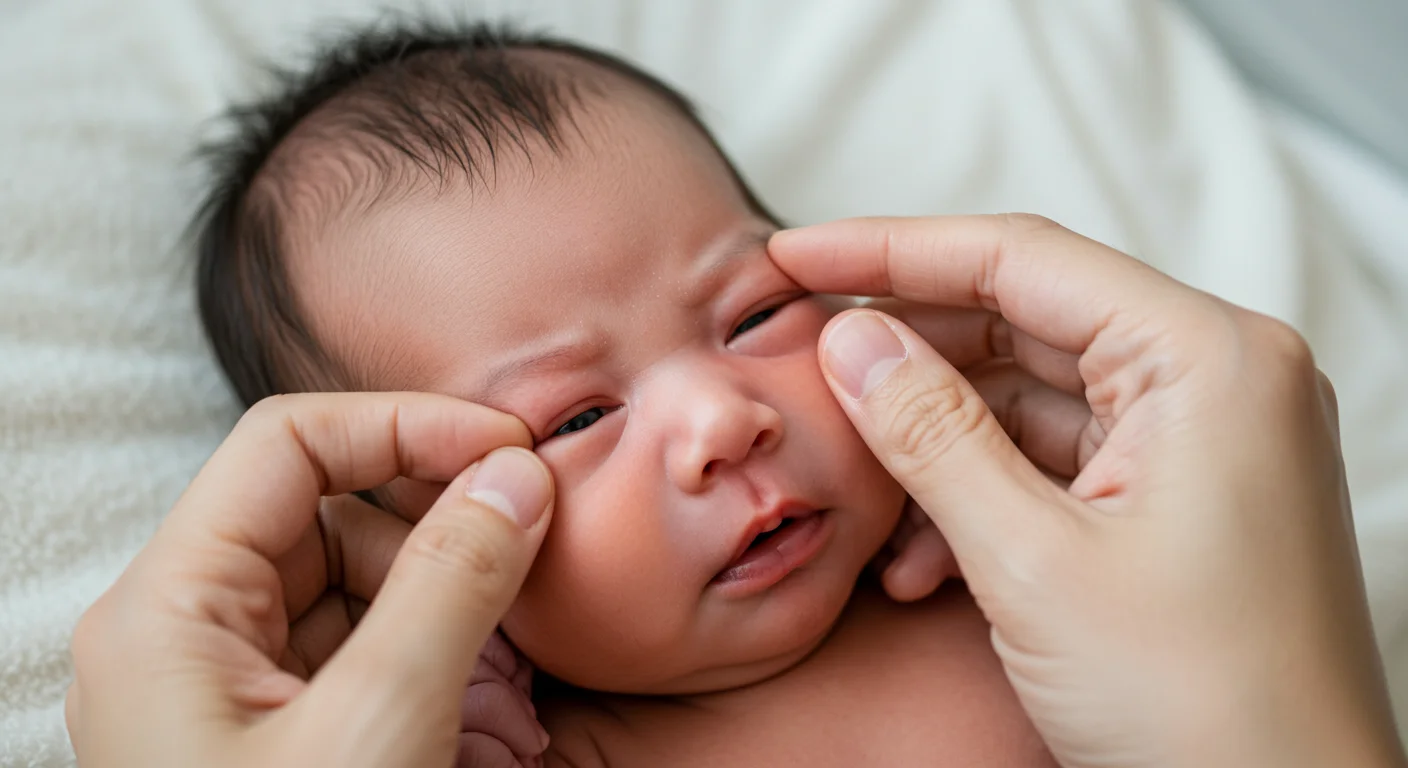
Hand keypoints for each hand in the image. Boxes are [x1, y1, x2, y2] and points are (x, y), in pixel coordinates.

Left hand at [66, 393, 554, 767]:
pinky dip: (440, 681)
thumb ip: (452, 584)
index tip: (510, 453)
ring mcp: (234, 686)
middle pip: (334, 519)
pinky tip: (488, 739)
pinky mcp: (279, 733)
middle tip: (531, 584)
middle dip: (445, 550)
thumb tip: (514, 476)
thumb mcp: (381, 729)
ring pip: (363, 593)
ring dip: (456, 627)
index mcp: (172, 607)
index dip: (406, 429)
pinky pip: (369, 662)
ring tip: (510, 711)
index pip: (290, 446)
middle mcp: (191, 631)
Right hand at [770, 215, 1405, 767]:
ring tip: (863, 495)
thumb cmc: (1200, 705)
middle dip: (910, 356)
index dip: (891, 250)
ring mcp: (1201, 442)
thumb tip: (851, 338)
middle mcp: (1214, 380)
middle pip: (1024, 322)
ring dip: (937, 444)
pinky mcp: (1180, 500)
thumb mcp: (1031, 562)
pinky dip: (982, 495)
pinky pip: (1058, 462)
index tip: (795, 253)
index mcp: (1207, 360)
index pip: (1021, 260)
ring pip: (1032, 399)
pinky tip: (920, 560)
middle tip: (810, 364)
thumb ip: (931, 434)